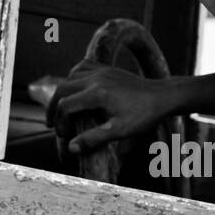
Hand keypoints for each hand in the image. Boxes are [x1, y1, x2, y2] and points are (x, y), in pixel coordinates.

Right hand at [44, 60, 169, 157]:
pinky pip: (82, 67)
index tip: (64, 136)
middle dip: (53, 108)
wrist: (163, 96)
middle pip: (62, 89)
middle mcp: (96, 78)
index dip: (60, 123)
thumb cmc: (144, 115)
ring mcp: (101, 71)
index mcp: (98, 94)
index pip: (66, 106)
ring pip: (70, 77)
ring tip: (59, 110)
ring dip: (61, 93)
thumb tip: (71, 147)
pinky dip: (72, 77)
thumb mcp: (120, 130)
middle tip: (51, 124)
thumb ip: (94, 138)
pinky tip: (73, 88)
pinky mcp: (106, 69)